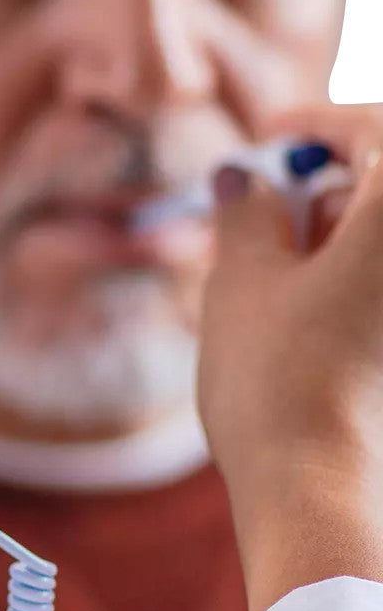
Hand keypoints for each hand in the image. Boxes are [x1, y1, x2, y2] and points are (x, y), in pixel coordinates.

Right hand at [199, 104, 382, 610]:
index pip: (373, 130)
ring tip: (275, 270)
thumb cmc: (273, 376)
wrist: (313, 484)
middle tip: (263, 209)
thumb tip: (244, 176)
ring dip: (338, 233)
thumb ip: (246, 211)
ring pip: (382, 239)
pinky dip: (353, 277)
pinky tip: (306, 307)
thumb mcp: (241, 280)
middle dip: (326, 184)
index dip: (315, 126)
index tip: (268, 138)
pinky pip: (379, 286)